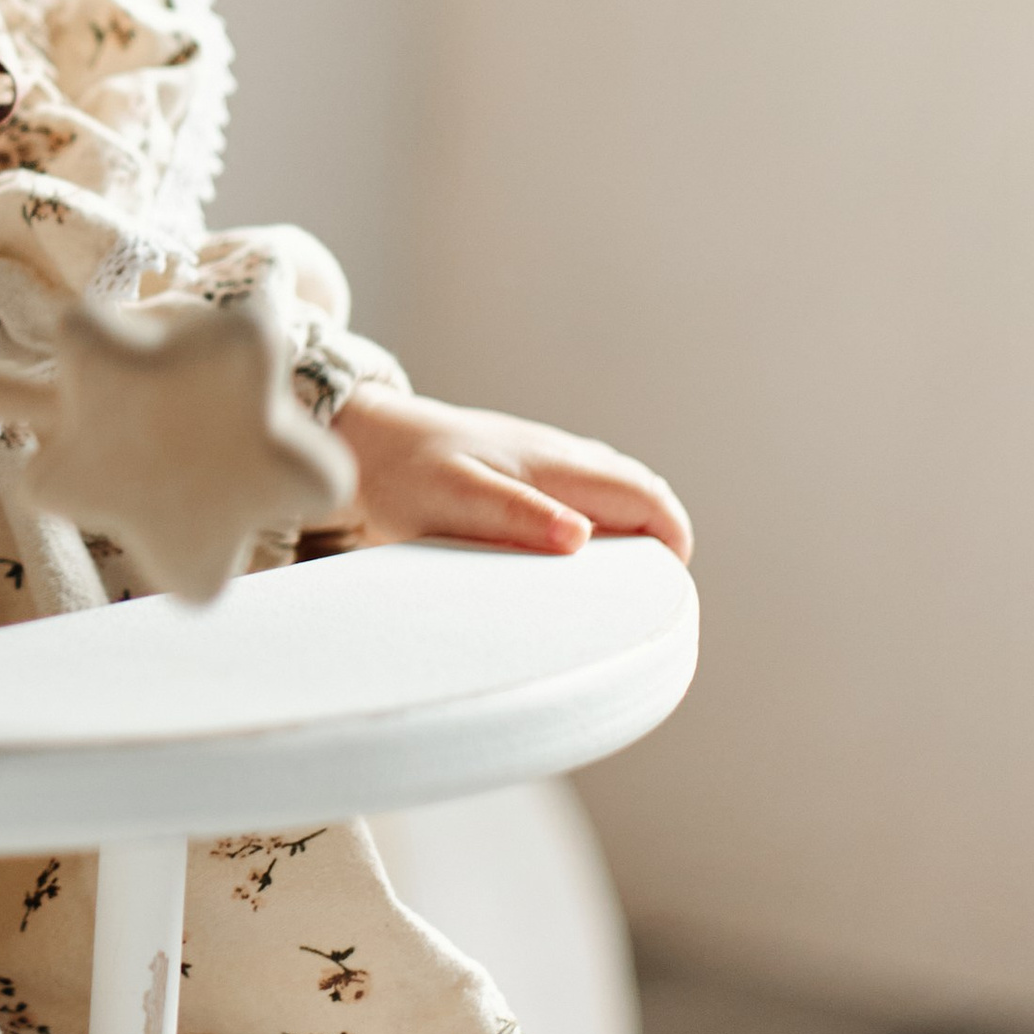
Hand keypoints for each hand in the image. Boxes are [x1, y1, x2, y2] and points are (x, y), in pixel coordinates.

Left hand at [330, 385, 692, 558]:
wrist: (360, 438)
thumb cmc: (404, 474)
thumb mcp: (454, 500)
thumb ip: (518, 516)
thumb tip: (580, 538)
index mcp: (553, 464)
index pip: (645, 496)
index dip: (673, 540)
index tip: (666, 590)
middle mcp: (557, 454)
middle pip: (639, 490)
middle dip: (661, 537)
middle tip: (648, 595)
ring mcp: (542, 455)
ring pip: (613, 488)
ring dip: (632, 529)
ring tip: (616, 583)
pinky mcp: (521, 466)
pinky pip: (582, 490)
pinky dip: (601, 520)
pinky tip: (574, 554)